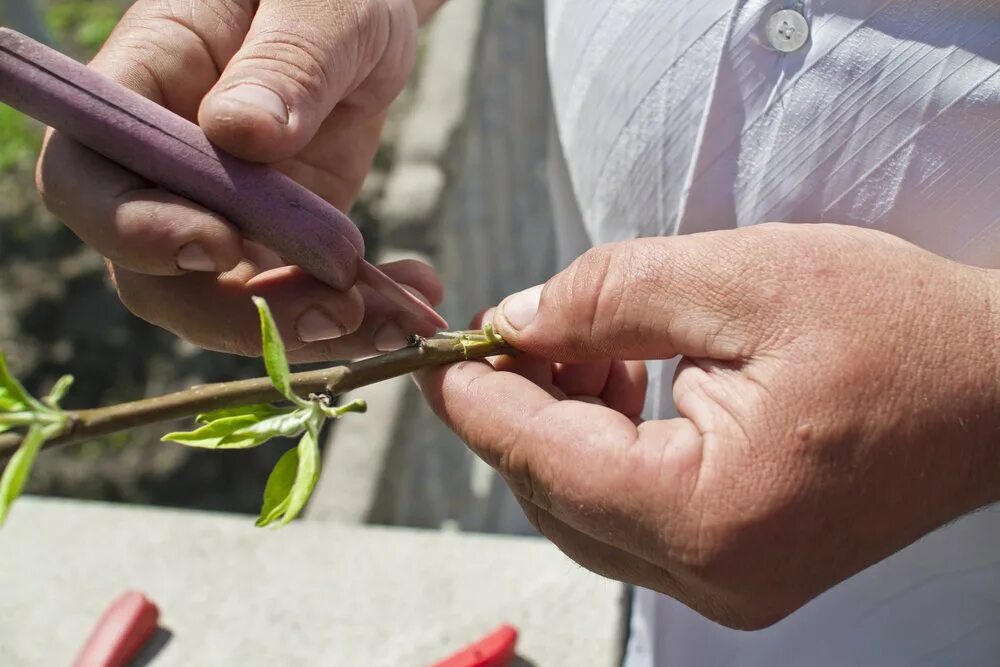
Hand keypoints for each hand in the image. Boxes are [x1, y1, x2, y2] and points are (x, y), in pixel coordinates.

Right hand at [36, 0, 447, 360]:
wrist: (365, 14)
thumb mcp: (321, 5)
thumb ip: (285, 62)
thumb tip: (242, 133)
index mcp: (143, 88)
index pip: (88, 180)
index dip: (136, 231)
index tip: (222, 246)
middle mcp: (167, 167)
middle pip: (155, 275)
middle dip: (243, 312)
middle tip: (340, 311)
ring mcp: (220, 212)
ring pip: (230, 306)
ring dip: (309, 330)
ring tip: (397, 318)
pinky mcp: (275, 241)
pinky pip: (295, 298)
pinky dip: (353, 315)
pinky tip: (410, 299)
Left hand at [416, 223, 999, 628]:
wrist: (998, 389)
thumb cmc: (894, 327)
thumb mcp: (742, 280)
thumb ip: (607, 296)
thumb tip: (515, 319)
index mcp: (710, 515)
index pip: (544, 460)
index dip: (474, 399)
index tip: (433, 352)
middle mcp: (712, 577)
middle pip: (553, 493)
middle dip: (517, 407)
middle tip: (511, 328)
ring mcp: (726, 585)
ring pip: (584, 508)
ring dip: (559, 424)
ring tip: (584, 342)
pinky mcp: (736, 568)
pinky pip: (629, 513)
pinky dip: (602, 449)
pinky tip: (620, 382)